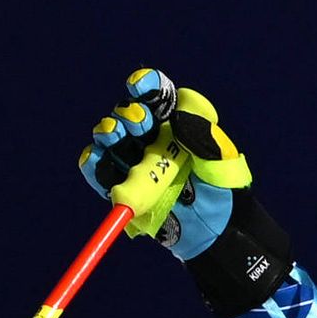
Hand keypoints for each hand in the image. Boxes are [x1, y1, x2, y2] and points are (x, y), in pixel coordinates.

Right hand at [78, 70, 253, 258]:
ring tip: (115, 134)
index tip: (141, 87)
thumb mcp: (223, 164)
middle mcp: (150, 137)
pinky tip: (98, 157)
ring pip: (110, 137)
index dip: (146, 85)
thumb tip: (178, 115)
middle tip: (141, 124)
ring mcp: (133, 159)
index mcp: (176, 123)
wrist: (215, 231)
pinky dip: (93, 161)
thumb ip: (205, 137)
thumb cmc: (223, 193)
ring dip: (109, 131)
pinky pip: (98, 169)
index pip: (157, 95)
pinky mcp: (120, 185)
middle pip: (130, 114)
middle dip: (131, 113)